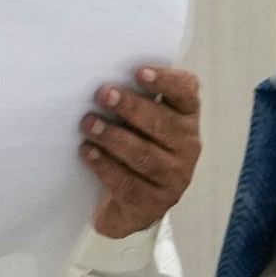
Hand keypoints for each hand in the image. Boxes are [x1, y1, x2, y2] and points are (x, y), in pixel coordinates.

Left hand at [81, 66, 200, 239]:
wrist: (132, 204)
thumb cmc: (135, 147)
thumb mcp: (140, 122)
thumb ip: (135, 100)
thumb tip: (105, 77)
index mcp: (186, 118)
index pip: (186, 94)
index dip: (166, 81)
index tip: (139, 73)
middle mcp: (188, 147)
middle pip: (162, 123)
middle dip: (130, 107)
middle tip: (103, 94)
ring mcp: (174, 178)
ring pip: (144, 155)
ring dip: (114, 137)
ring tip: (89, 124)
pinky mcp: (155, 204)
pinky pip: (128, 183)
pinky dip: (105, 166)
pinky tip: (87, 152)